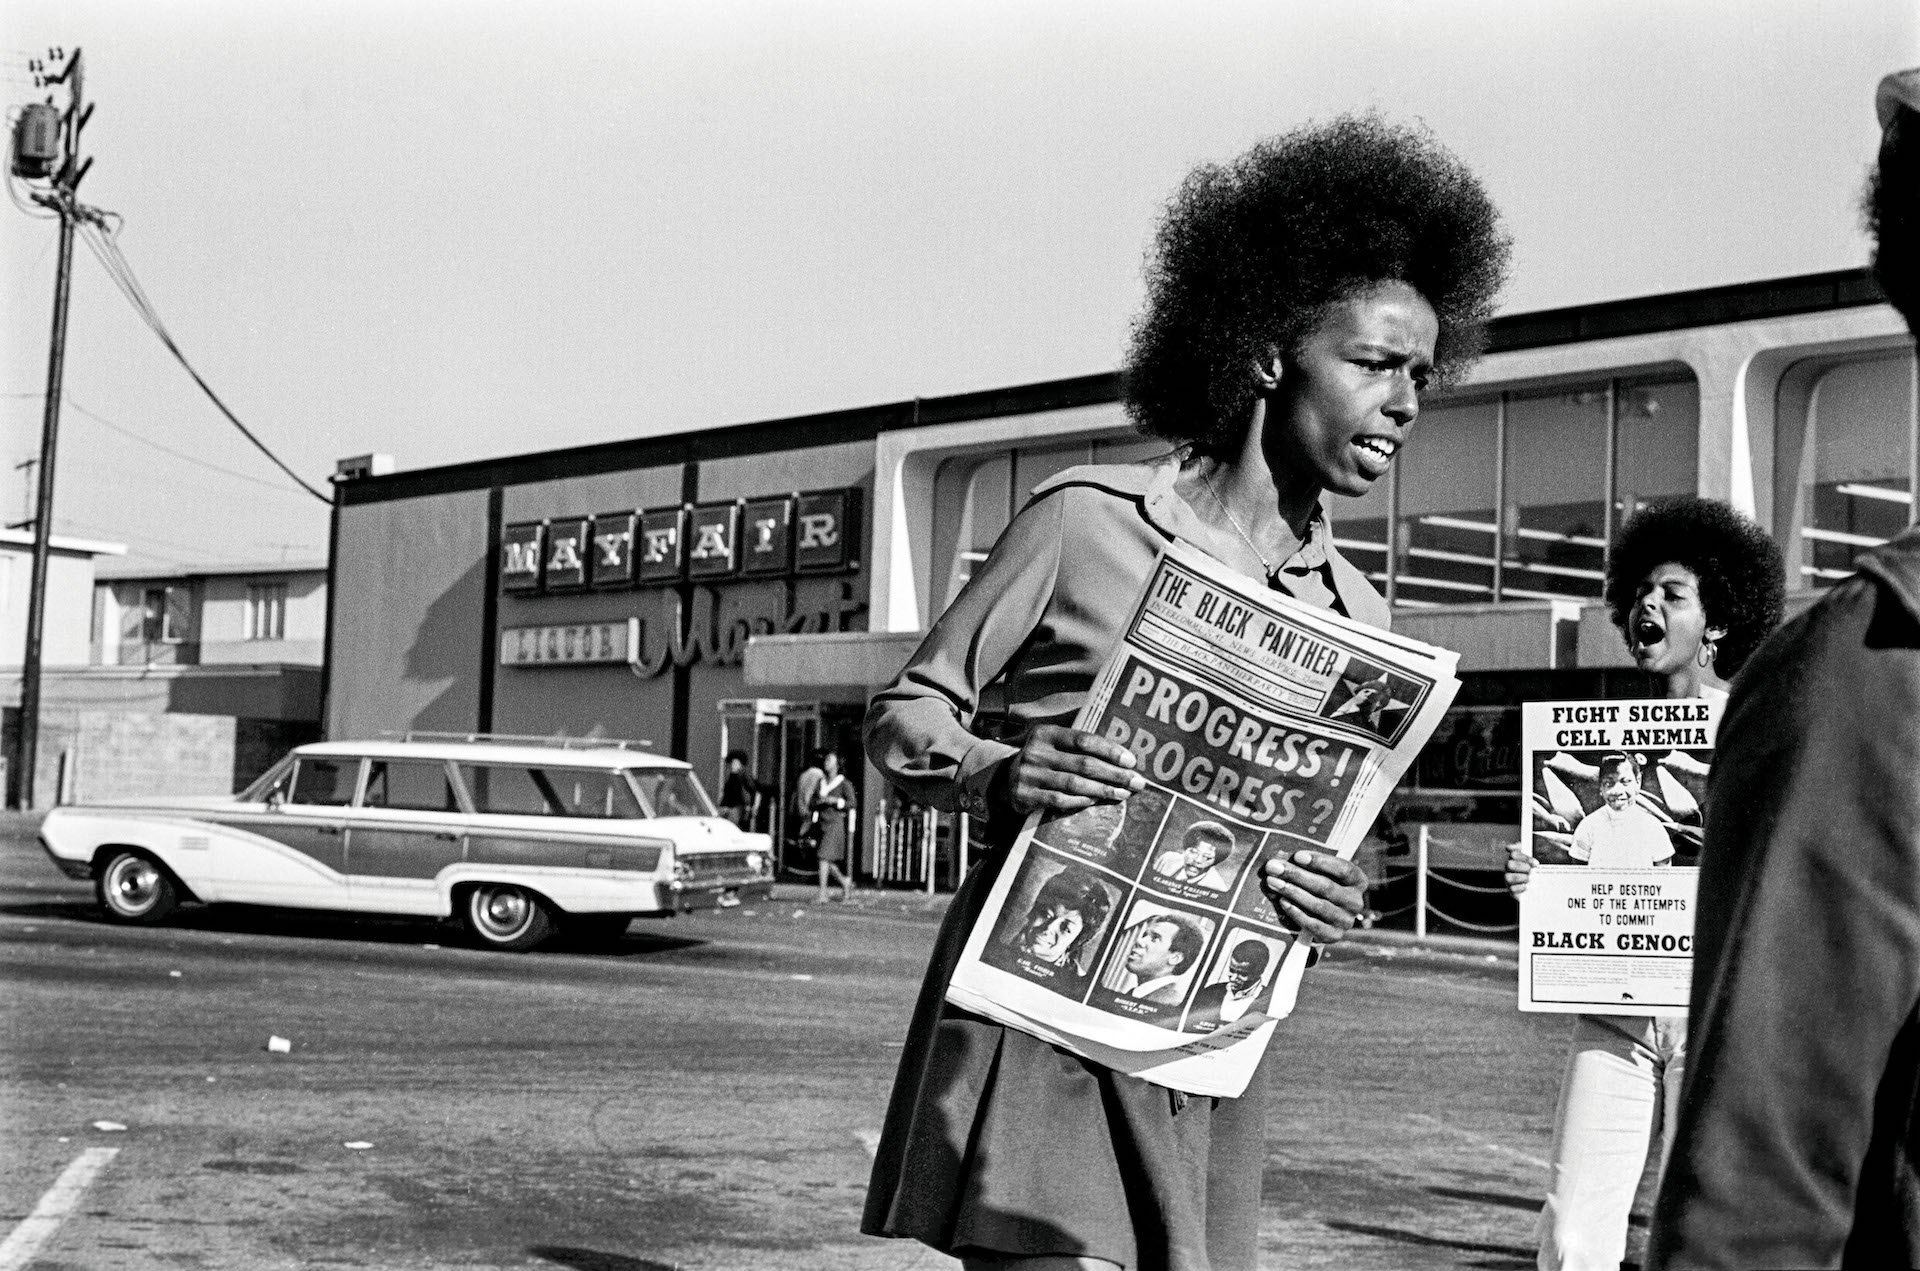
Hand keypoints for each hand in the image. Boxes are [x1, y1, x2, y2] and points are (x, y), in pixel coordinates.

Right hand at [996, 724, 1146, 816]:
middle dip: (1114, 774)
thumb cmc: (1042, 760)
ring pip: (1074, 784)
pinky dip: (1081, 801)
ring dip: (1103, 790)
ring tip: (1123, 794)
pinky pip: (1060, 800)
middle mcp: (1036, 752)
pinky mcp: (1025, 795)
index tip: (1132, 761)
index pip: (1084, 739)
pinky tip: (1096, 801)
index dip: (1110, 750)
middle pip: (1083, 764)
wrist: (1002, 777)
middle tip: (1136, 782)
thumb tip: (1122, 758)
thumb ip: (1079, 747)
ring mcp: (1029, 774)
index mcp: (1046, 733)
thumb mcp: (1054, 744)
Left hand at [1261, 850, 1365, 944]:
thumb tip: (1283, 859)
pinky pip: (1313, 924)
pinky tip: (1282, 901)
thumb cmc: (1319, 886)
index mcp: (1357, 881)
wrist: (1322, 919)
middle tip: (1274, 867)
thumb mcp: (1321, 873)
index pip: (1344, 869)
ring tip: (1272, 882)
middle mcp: (1355, 902)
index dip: (1321, 862)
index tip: (1297, 856)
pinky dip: (1296, 912)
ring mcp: (1346, 921)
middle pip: (1326, 887)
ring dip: (1293, 892)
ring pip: (1319, 905)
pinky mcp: (1333, 936)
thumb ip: (1309, 865)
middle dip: (1297, 875)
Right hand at [1505, 844, 1535, 894]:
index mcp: (1514, 859)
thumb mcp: (1533, 857)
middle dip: (1522, 867)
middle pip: (1509, 864)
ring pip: (1508, 877)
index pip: (1514, 854)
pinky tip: (1527, 887)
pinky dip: (1520, 888)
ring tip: (1530, 879)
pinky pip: (1512, 889)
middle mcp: (1509, 869)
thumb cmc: (1537, 869)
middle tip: (1532, 871)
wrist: (1543, 887)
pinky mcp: (1512, 891)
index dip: (1525, 858)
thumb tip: (1508, 847)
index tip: (1536, 863)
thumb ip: (1525, 848)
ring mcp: (1509, 881)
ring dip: (1521, 878)